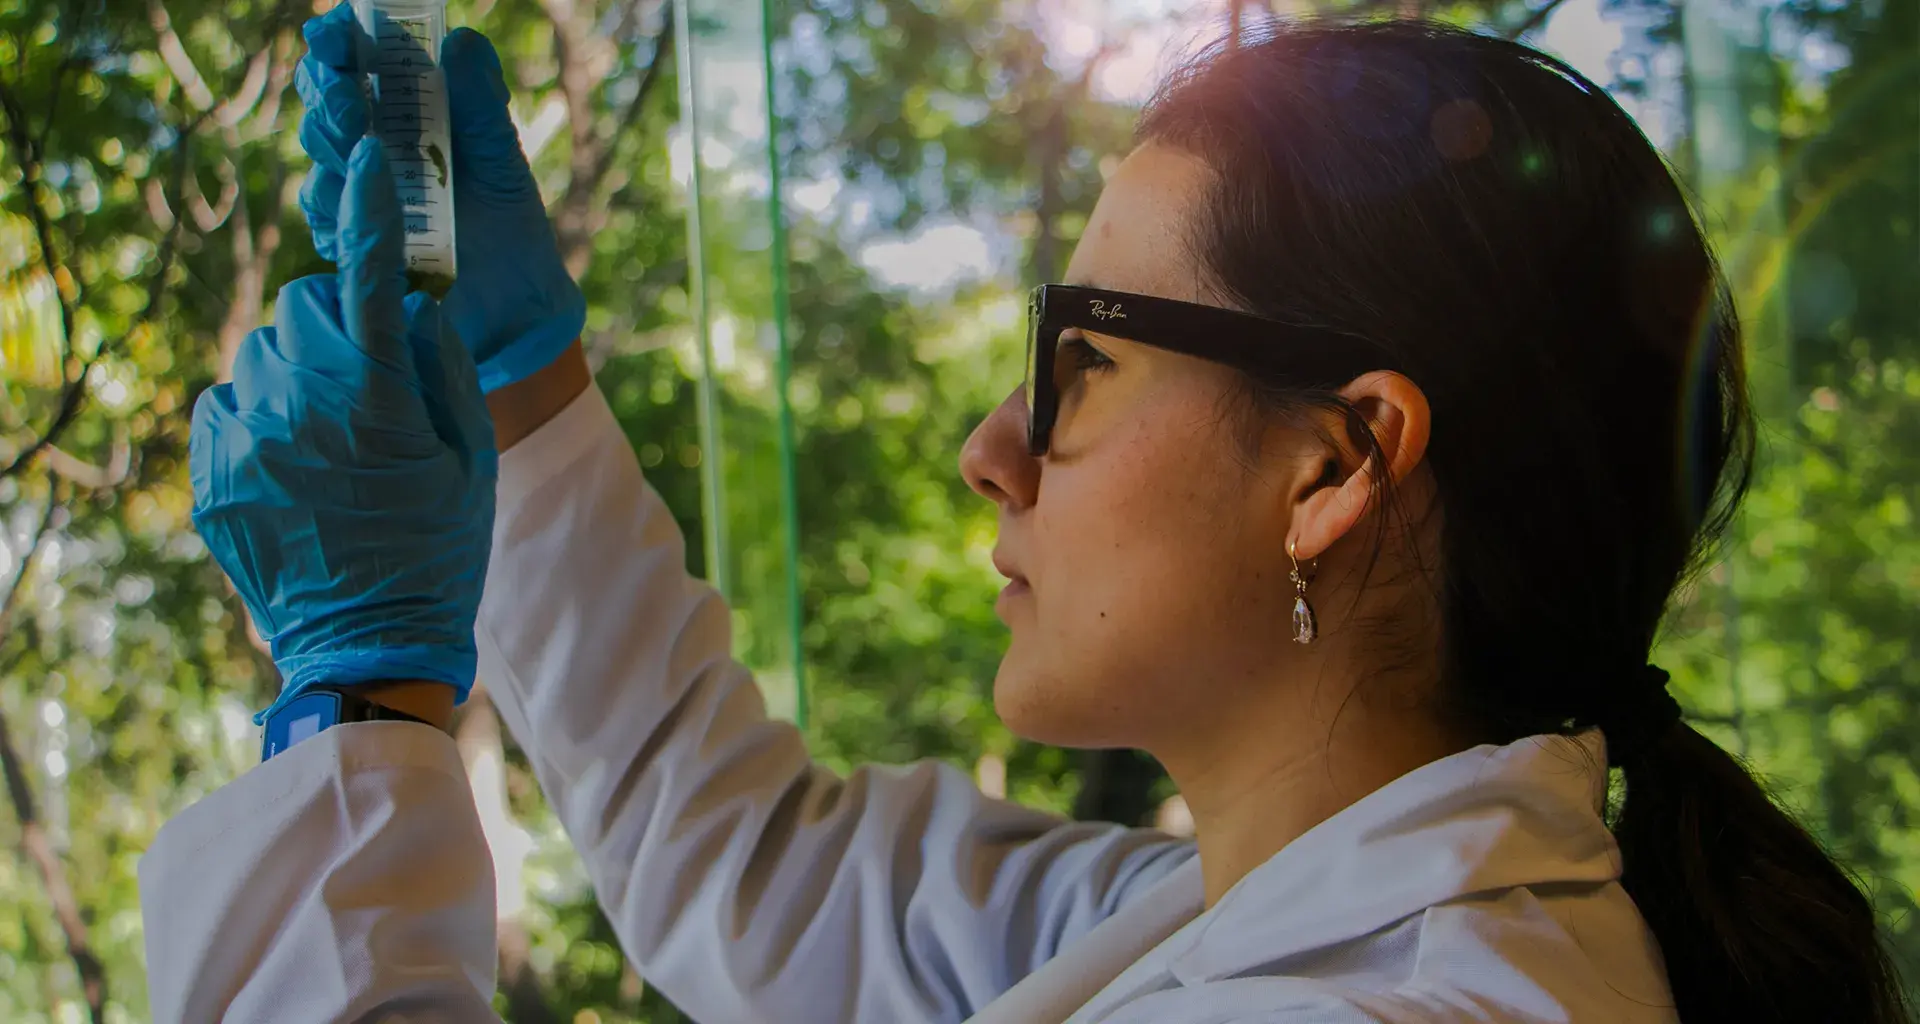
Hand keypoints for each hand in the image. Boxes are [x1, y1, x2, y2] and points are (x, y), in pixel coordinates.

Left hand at [191, 137, 496, 720]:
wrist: (369, 648)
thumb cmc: (439, 551)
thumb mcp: (473, 459)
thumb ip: (446, 369)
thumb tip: (412, 307)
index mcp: (376, 400)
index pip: (368, 277)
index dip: (368, 210)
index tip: (364, 160)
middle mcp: (300, 408)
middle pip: (301, 305)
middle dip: (337, 321)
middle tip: (370, 378)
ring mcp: (246, 441)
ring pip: (260, 352)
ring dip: (296, 369)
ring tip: (333, 434)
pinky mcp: (211, 473)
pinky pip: (227, 401)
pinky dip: (260, 413)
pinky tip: (295, 463)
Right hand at [296, 5, 585, 392]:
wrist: (519, 308)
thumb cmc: (513, 226)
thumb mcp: (503, 162)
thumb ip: (483, 104)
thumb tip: (460, 39)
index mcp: (410, 110)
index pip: (354, 57)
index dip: (334, 38)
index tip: (334, 35)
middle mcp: (376, 144)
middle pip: (323, 99)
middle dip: (329, 94)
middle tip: (354, 105)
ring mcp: (359, 192)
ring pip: (318, 155)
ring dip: (333, 146)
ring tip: (365, 147)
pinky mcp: (351, 240)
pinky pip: (326, 216)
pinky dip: (340, 206)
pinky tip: (361, 206)